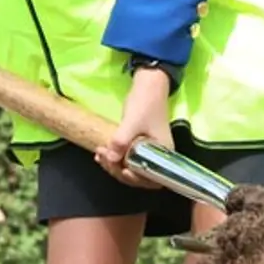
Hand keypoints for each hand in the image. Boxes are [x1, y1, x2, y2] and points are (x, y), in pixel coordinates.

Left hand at [96, 68, 172, 187]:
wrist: (147, 85)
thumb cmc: (145, 103)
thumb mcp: (132, 121)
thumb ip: (121, 141)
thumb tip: (110, 159)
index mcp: (163, 154)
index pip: (151, 178)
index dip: (136, 179)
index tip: (122, 170)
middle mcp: (157, 157)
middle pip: (138, 175)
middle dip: (118, 170)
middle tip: (103, 158)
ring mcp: (148, 151)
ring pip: (130, 166)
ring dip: (113, 164)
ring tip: (99, 153)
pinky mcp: (138, 145)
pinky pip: (126, 157)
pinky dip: (113, 157)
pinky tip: (101, 153)